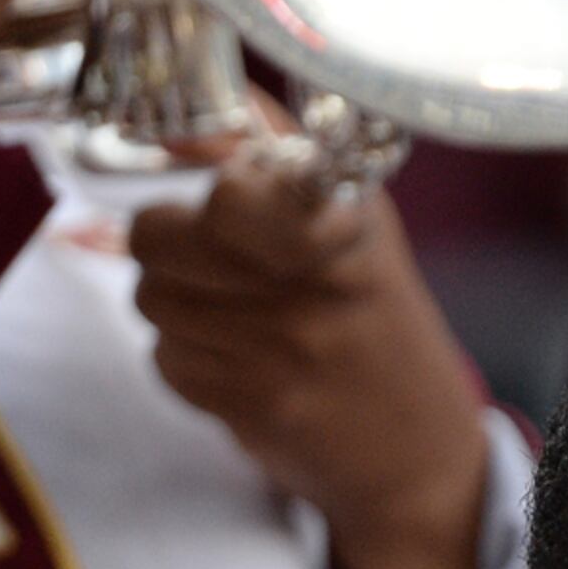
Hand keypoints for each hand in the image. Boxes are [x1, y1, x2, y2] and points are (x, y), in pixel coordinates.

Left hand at [129, 150, 497, 568]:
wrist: (415, 449)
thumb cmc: (370, 315)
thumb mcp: (350, 216)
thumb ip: (267, 147)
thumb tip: (174, 119)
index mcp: (343, 217)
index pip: (231, 189)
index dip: (208, 188)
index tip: (224, 195)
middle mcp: (318, 278)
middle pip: (157, 236)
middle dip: (164, 244)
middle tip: (205, 257)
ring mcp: (287, 347)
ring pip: (151, 298)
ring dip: (174, 304)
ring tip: (231, 314)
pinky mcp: (256, 404)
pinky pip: (165, 360)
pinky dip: (187, 361)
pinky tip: (237, 362)